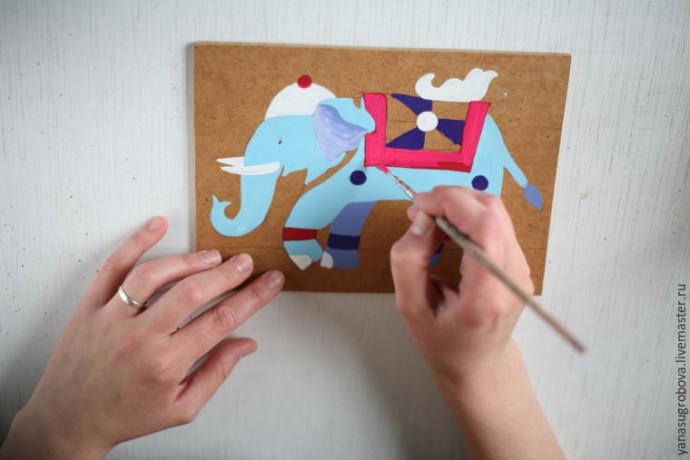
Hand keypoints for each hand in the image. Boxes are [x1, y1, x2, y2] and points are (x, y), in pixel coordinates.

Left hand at [0, 217, 283, 459]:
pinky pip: (113, 267)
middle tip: (246, 262)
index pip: (220, 321)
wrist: (69, 419)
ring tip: (214, 256)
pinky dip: (136, 242)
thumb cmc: (128, 414)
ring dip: (189, 261)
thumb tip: (246, 343)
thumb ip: (216, 373)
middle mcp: (139, 338)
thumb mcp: (181, 408)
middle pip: (192, 293)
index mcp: (166, 365)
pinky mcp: (90, 306)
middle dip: (227, 274)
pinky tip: (157, 226)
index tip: (270, 282)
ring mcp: (111, 318)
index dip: (252, 298)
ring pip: (154, 276)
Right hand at [390, 186, 531, 389]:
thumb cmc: (441, 340)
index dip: (451, 203)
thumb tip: (422, 217)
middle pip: (493, 211)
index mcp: (486, 295)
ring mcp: (521, 269)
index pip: (485, 227)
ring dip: (459, 204)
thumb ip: (408, 258)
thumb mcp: (409, 305)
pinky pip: (496, 223)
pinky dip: (468, 216)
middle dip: (452, 198)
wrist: (476, 364)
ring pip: (496, 211)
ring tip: (431, 219)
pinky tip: (448, 229)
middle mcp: (513, 278)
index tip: (418, 205)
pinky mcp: (519, 263)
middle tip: (419, 211)